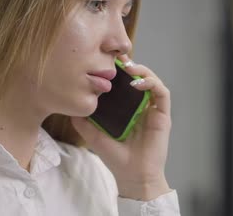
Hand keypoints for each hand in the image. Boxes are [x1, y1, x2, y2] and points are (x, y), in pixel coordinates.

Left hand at [71, 54, 172, 200]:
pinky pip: (162, 93)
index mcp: (126, 108)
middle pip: (138, 77)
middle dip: (128, 64)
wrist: (132, 176)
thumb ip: (83, 121)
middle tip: (115, 56)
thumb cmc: (115, 158)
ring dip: (141, 70)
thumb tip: (69, 106)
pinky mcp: (163, 116)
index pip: (123, 83)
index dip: (116, 70)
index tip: (104, 59)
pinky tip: (137, 83)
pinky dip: (151, 83)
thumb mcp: (94, 136)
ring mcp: (153, 110)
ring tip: (127, 67)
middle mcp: (140, 106)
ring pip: (152, 80)